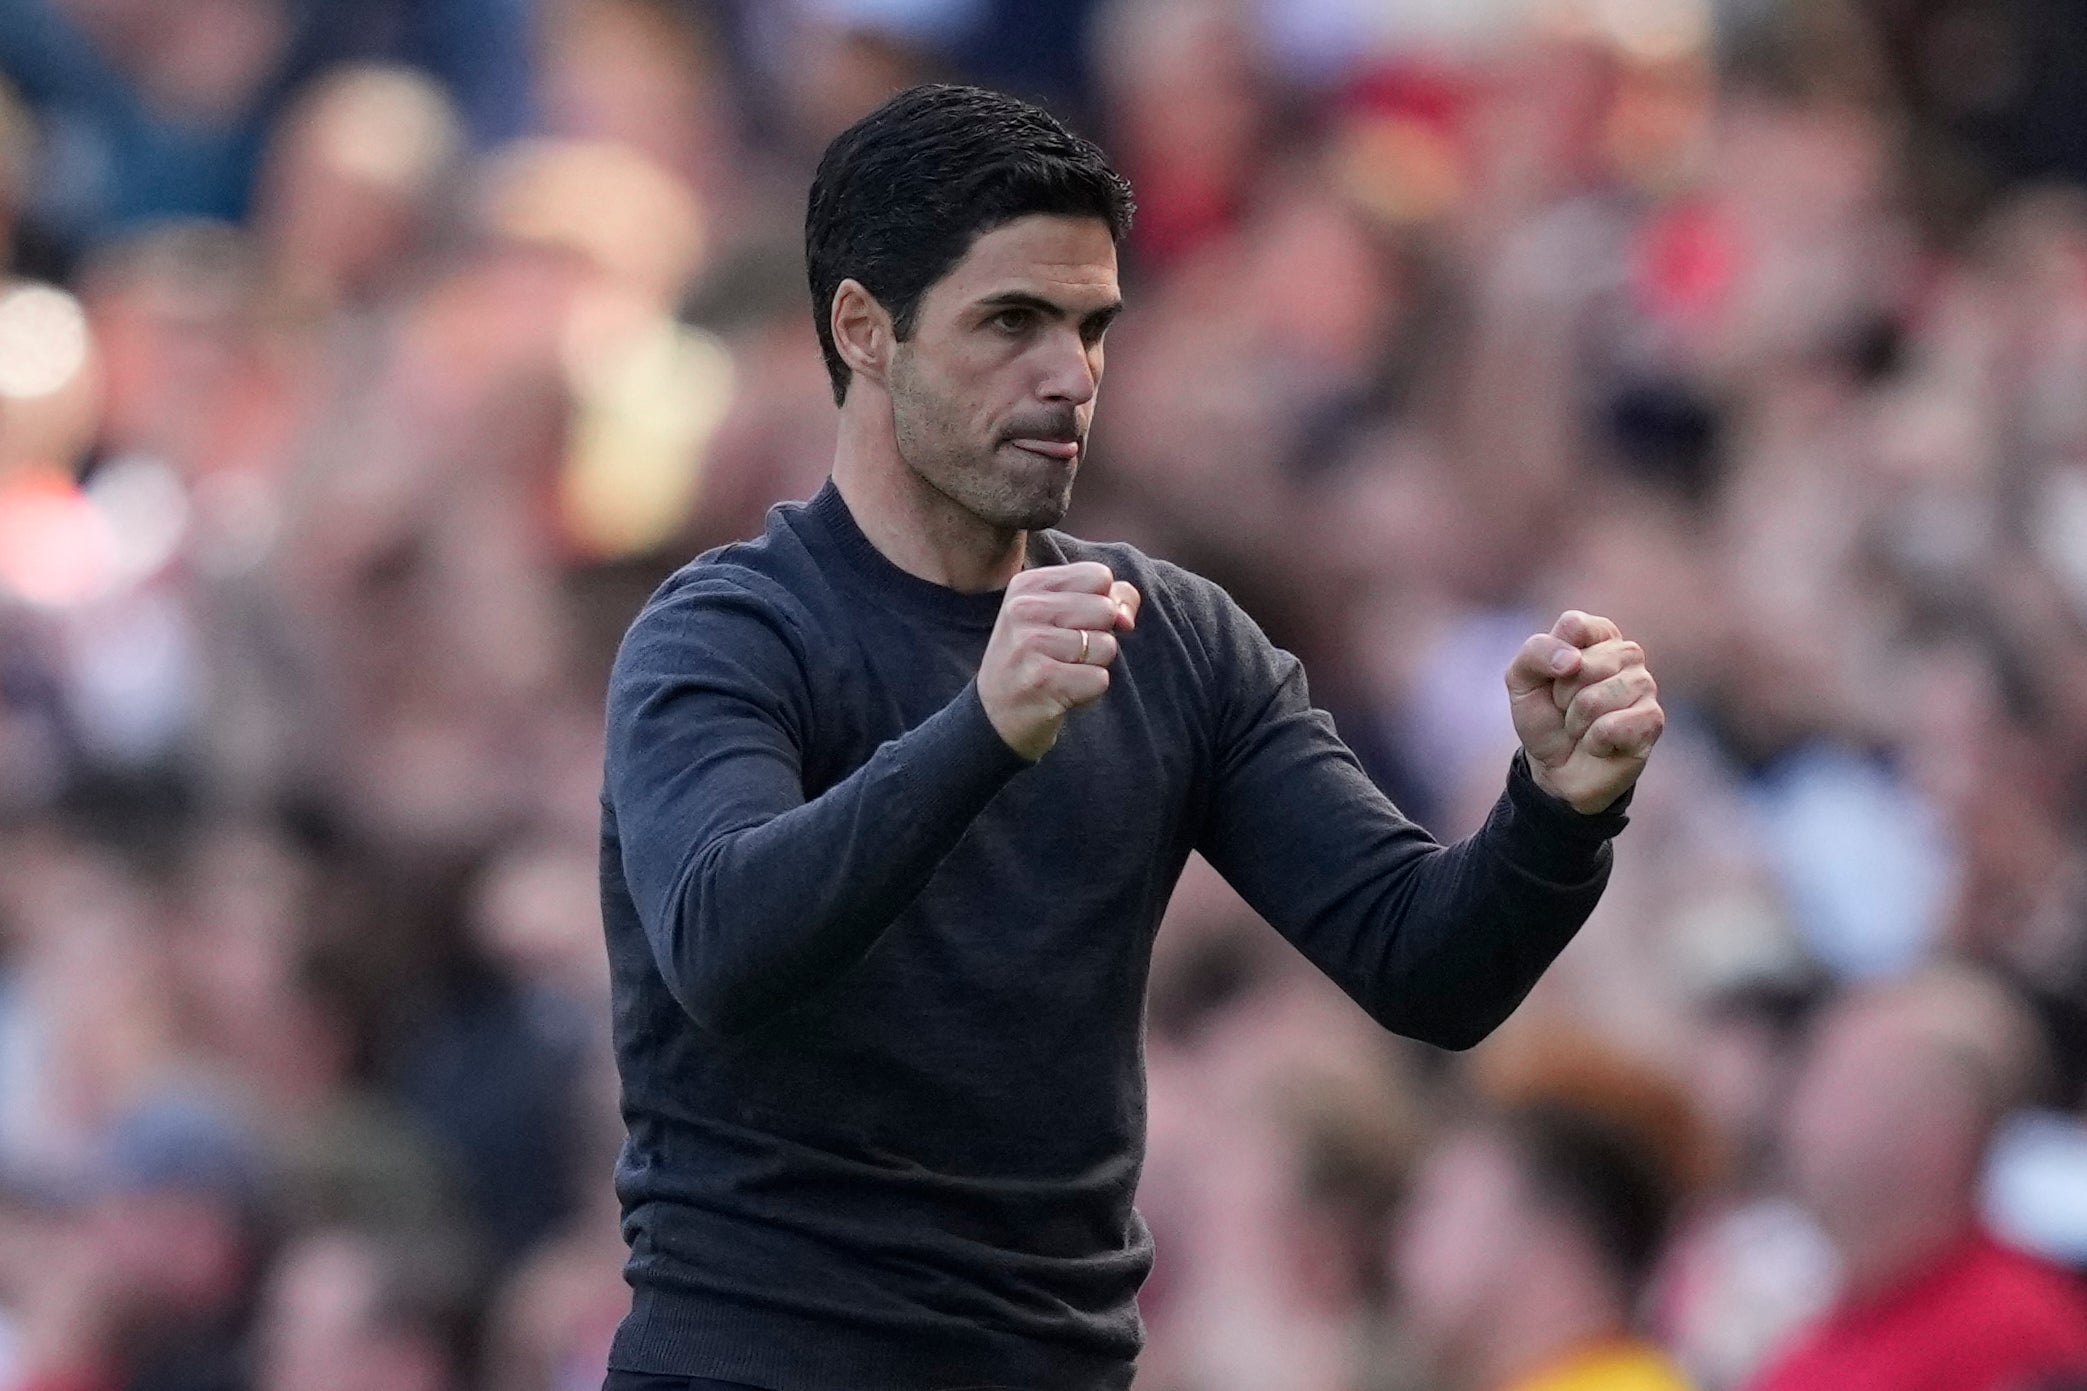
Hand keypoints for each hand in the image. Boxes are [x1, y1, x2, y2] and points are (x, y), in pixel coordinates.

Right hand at [979, 562, 1140, 759]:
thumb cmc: (1037, 660)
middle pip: (1106, 610)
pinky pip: (1100, 679)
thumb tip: (1126, 619)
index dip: (1103, 602)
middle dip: (1098, 636)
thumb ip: (1107, 599)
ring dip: (1093, 667)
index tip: (1076, 623)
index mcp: (1028, 585)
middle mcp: (1024, 609)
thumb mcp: (1059, 617)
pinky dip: (1089, 692)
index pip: (1099, 575)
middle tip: (1065, 654)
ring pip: (1106, 646)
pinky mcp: (1042, 680)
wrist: (995, 716)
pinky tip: (1062, 693)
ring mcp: (1030, 644)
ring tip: (1062, 673)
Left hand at [1506, 610, 1662, 813]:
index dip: (1551, 660)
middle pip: (1584, 664)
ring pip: (1596, 698)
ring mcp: (1645, 685)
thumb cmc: (1544, 717)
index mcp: (1598, 635)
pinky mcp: (1653, 719)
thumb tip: (1575, 661)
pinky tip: (1600, 744)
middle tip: (1567, 709)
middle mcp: (1627, 654)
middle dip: (1563, 695)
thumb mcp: (1521, 680)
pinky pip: (1612, 726)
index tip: (1552, 678)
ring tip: (1583, 727)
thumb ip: (1535, 653)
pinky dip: (1594, 741)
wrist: (1556, 768)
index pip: (1575, 625)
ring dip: (1577, 721)